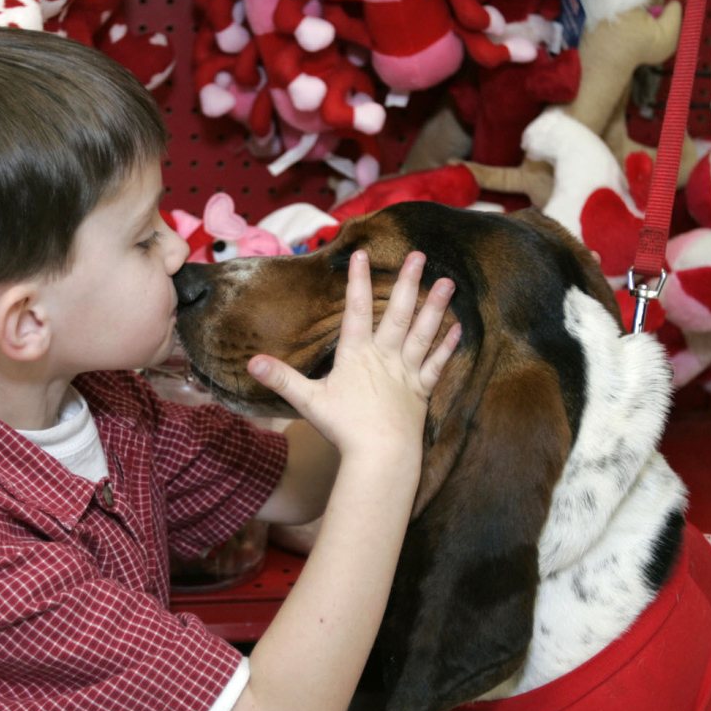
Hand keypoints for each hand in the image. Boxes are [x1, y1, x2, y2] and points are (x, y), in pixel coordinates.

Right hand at [247, 251, 459, 458]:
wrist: (381, 456)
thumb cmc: (344, 429)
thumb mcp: (308, 401)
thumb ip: (282, 378)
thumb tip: (252, 362)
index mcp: (357, 355)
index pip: (356, 309)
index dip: (357, 280)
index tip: (361, 253)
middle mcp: (385, 357)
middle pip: (398, 313)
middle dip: (408, 282)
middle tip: (419, 255)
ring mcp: (406, 373)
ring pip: (423, 333)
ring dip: (436, 307)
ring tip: (448, 281)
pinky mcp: (421, 391)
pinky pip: (437, 364)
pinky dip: (447, 346)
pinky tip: (459, 327)